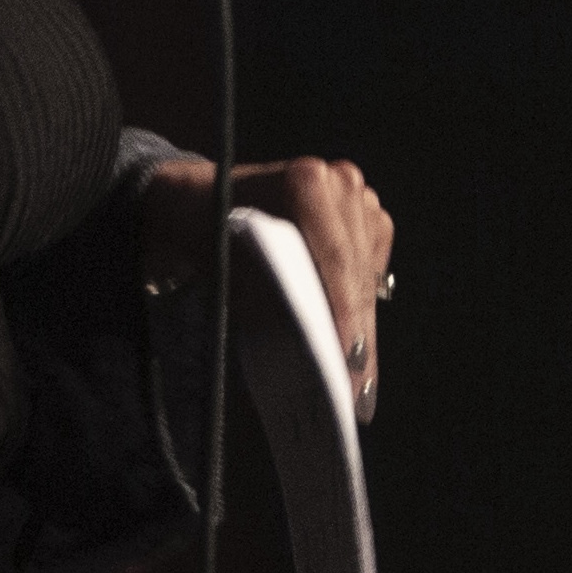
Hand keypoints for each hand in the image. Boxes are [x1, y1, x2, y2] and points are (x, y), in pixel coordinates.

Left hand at [141, 157, 396, 421]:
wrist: (200, 198)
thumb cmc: (208, 232)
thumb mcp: (229, 269)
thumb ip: (271, 303)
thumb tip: (313, 350)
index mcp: (304, 182)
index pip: (334, 259)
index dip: (343, 314)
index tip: (347, 364)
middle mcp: (337, 181)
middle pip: (354, 272)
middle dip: (356, 332)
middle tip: (357, 392)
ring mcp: (354, 194)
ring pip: (366, 274)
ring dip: (360, 321)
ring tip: (358, 377)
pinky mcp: (364, 212)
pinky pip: (372, 265)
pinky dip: (359, 300)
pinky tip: (352, 334)